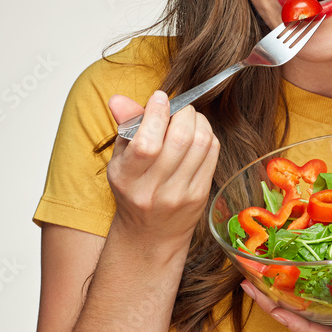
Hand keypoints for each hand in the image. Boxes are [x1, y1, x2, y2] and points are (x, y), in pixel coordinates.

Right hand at [106, 91, 219, 242]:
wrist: (151, 233)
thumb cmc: (133, 189)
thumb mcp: (121, 159)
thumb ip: (124, 126)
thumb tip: (118, 98)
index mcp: (128, 179)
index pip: (147, 144)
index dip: (156, 114)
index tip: (159, 98)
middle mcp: (155, 190)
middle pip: (180, 139)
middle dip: (182, 112)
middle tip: (177, 108)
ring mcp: (181, 194)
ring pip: (201, 142)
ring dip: (198, 120)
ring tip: (187, 119)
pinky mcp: (201, 194)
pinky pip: (212, 153)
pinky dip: (207, 135)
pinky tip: (197, 134)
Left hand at [242, 244, 331, 331]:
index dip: (304, 331)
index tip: (279, 312)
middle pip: (311, 324)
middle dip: (278, 308)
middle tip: (249, 283)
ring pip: (310, 307)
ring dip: (281, 293)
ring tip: (254, 272)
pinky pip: (318, 290)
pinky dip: (297, 279)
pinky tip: (281, 260)